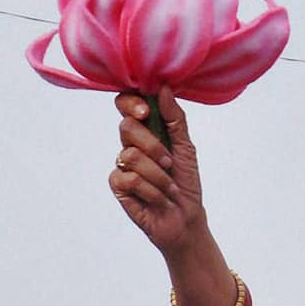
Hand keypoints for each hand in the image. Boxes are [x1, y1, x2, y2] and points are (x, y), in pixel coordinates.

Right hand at [109, 86, 205, 255]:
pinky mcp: (118, 184)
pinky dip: (151, 190)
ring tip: (169, 186)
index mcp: (146, 130)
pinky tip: (159, 198)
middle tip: (169, 163)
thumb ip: (175, 119)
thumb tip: (164, 88)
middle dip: (154, 146)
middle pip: (127, 127)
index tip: (147, 112)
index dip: (131, 103)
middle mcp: (130, 144)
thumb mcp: (186, 148)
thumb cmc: (186, 181)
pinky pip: (129, 178)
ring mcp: (122, 164)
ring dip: (158, 175)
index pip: (126, 105)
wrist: (185, 217)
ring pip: (130, 155)